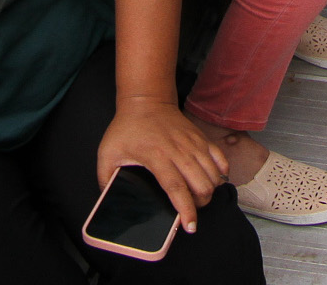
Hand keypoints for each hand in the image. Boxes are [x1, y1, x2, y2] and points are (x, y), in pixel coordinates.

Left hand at [98, 96, 227, 233]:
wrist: (145, 101)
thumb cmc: (127, 128)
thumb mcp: (108, 152)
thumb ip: (105, 177)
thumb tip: (108, 199)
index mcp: (156, 156)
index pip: (176, 187)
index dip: (186, 209)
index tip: (190, 226)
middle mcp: (179, 150)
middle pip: (201, 185)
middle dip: (200, 204)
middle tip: (190, 208)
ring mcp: (193, 143)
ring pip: (214, 175)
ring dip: (210, 190)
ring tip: (198, 195)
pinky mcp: (201, 139)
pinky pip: (221, 160)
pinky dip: (220, 173)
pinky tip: (211, 179)